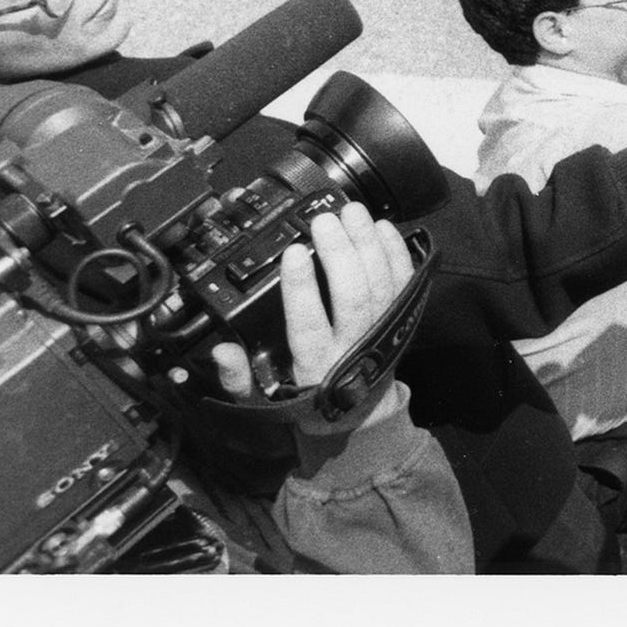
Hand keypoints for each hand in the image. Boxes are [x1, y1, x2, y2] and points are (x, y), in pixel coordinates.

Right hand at [212, 203, 415, 435]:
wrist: (360, 414)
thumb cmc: (308, 398)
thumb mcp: (265, 399)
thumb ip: (239, 378)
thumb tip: (221, 351)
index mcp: (315, 365)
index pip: (308, 324)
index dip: (302, 288)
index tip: (293, 251)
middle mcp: (353, 346)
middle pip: (354, 296)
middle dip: (341, 254)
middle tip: (324, 221)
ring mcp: (382, 331)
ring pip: (382, 284)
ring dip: (368, 244)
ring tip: (351, 213)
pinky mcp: (403, 318)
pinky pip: (404, 282)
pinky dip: (395, 252)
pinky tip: (381, 227)